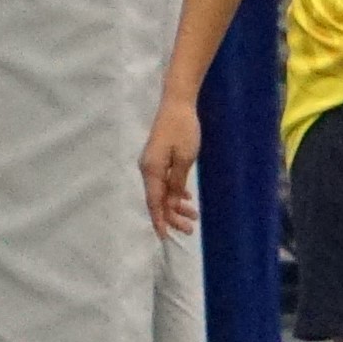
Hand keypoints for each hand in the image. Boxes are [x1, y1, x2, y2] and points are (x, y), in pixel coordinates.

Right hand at [137, 97, 204, 239]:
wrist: (177, 103)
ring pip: (163, 191)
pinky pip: (165, 181)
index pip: (154, 202)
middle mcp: (148, 169)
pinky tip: (187, 199)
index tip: (165, 237)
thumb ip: (177, 182)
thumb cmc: (183, 129)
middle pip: (158, 200)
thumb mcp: (184, 158)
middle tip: (190, 229)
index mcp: (152, 170)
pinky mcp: (159, 158)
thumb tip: (172, 201)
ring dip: (176, 205)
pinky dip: (175, 192)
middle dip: (172, 216)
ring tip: (194, 216)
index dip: (160, 220)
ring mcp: (153, 163)